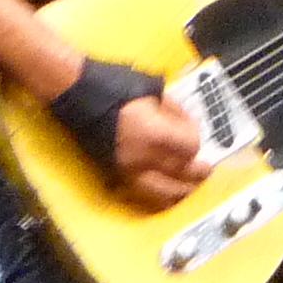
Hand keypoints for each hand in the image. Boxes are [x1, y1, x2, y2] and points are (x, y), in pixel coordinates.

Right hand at [113, 94, 209, 208]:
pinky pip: (142, 193)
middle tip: (206, 170)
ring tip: (190, 187)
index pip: (190, 148)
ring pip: (162, 192)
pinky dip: (158, 196)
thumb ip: (174, 109)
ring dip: (180, 191)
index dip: (196, 141)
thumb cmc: (114, 85)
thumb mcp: (152, 88)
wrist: (75, 93)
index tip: (194, 132)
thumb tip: (187, 123)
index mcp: (156, 134)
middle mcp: (144, 158)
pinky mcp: (115, 172)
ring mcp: (128, 169)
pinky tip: (166, 194)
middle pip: (181, 174)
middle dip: (197, 173)